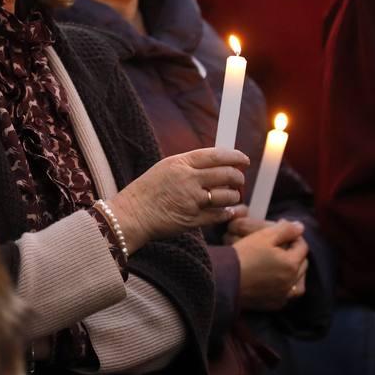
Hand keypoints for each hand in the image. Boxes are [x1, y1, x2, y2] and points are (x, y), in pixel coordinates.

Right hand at [108, 147, 248, 252]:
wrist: (131, 215)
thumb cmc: (147, 191)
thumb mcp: (165, 168)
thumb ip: (189, 165)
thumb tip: (216, 165)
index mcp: (180, 163)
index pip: (215, 155)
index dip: (234, 156)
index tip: (244, 159)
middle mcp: (188, 179)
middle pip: (226, 174)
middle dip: (238, 177)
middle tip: (239, 180)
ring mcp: (191, 200)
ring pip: (227, 195)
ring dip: (234, 196)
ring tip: (231, 197)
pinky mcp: (193, 219)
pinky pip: (220, 214)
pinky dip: (226, 212)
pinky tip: (226, 211)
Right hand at [231, 220, 308, 311]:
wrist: (224, 279)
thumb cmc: (244, 254)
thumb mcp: (263, 236)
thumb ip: (285, 230)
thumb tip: (300, 227)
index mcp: (291, 263)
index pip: (302, 247)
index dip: (295, 237)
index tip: (285, 232)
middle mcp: (292, 282)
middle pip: (303, 264)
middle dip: (297, 254)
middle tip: (283, 247)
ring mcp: (283, 295)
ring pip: (299, 283)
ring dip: (296, 273)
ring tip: (285, 267)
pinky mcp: (274, 304)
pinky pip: (288, 295)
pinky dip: (287, 288)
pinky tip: (278, 282)